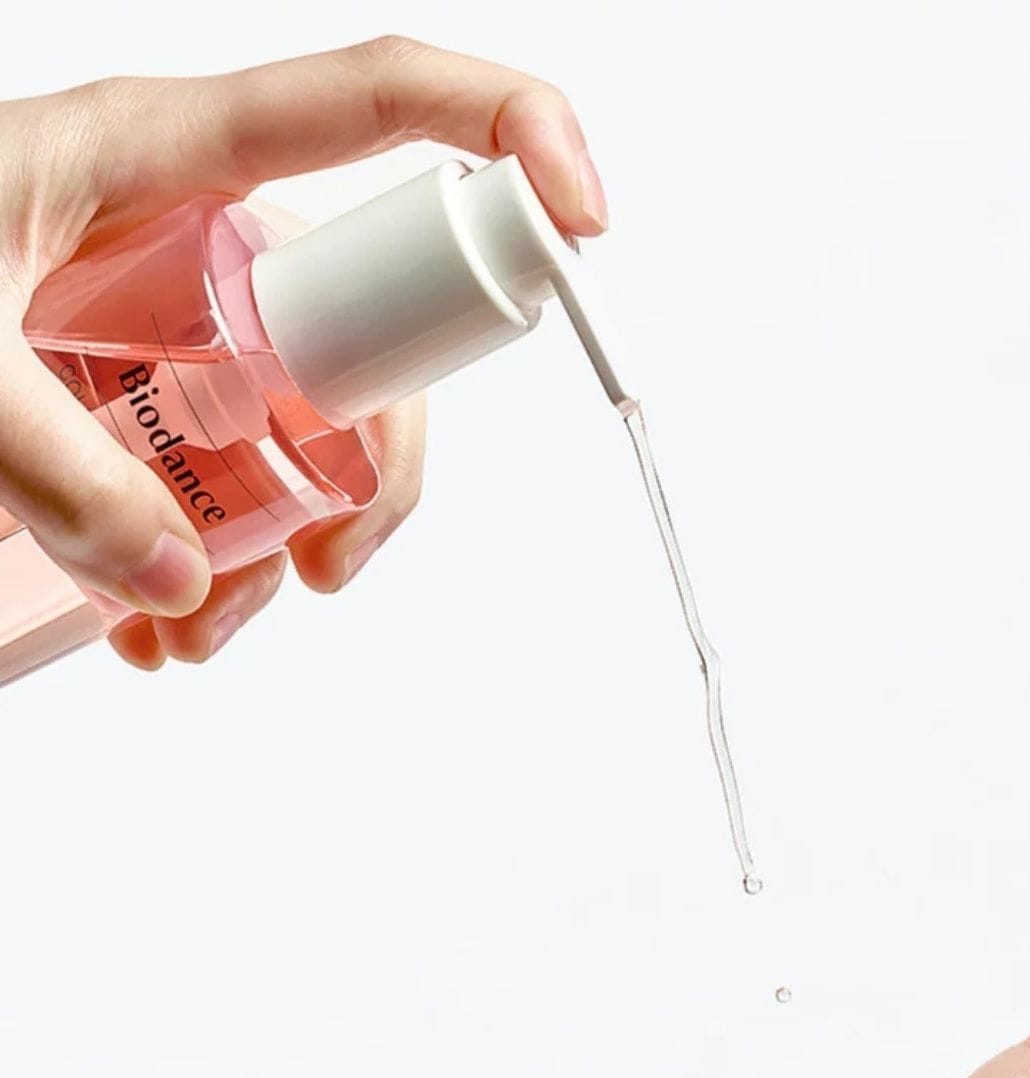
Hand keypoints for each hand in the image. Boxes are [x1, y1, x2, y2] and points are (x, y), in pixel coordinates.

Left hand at [0, 39, 608, 668]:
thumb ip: (46, 464)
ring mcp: (207, 309)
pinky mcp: (182, 378)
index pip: (384, 102)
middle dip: (377, 465)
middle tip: (328, 568)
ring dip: (296, 539)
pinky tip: (172, 617)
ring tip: (197, 634)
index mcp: (173, 155)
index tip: (586, 224)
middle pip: (384, 324)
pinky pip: (267, 459)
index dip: (510, 134)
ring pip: (333, 417)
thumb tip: (180, 586)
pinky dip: (240, 550)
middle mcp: (215, 228)